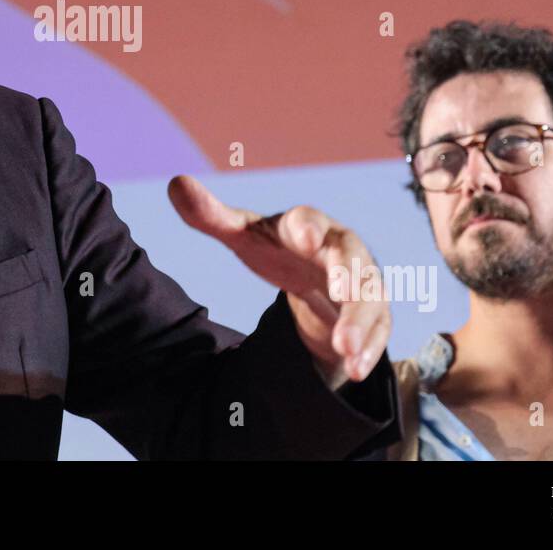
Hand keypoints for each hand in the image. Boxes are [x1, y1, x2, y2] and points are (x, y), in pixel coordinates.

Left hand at [167, 175, 390, 389]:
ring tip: (345, 349)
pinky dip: (369, 350)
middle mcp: (341, 249)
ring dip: (358, 323)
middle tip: (339, 291)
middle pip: (351, 257)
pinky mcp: (374, 313)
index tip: (303, 238)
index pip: (308, 220)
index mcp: (306, 226)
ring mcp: (363, 282)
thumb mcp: (244, 237)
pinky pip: (378, 330)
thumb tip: (175, 183)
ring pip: (368, 298)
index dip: (307, 227)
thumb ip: (211, 215)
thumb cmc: (278, 249)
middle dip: (348, 274)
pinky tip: (356, 370)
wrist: (315, 277)